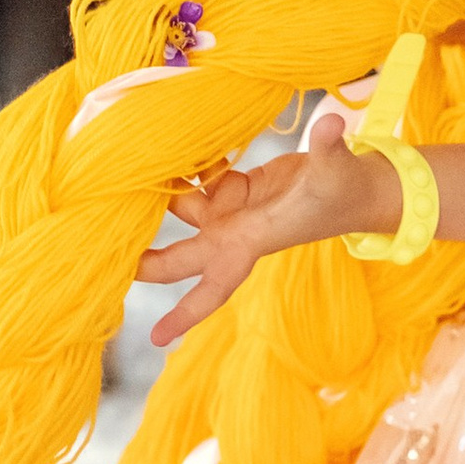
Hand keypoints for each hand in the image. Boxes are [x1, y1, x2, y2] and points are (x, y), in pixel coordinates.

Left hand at [136, 113, 395, 344]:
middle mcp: (235, 233)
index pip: (214, 288)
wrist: (360, 188)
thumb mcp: (336, 171)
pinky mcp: (240, 191)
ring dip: (164, 189)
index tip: (155, 340)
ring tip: (138, 163)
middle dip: (144, 258)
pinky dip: (191, 165)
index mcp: (250, 241)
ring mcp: (234, 212)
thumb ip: (330, 147)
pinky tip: (181, 142)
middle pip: (179, 256)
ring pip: (184, 206)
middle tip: (104, 254)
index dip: (185, 314)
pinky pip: (202, 180)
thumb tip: (335, 123)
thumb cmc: (348, 190)